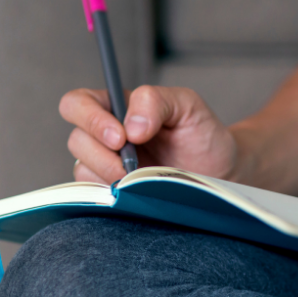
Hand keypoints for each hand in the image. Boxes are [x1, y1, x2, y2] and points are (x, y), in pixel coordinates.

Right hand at [59, 85, 236, 183]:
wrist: (220, 173)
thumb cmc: (202, 135)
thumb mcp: (187, 105)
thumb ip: (156, 100)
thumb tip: (131, 126)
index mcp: (118, 107)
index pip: (78, 104)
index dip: (89, 118)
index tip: (120, 137)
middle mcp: (106, 135)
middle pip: (77, 140)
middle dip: (102, 154)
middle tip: (132, 165)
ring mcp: (107, 165)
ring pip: (82, 169)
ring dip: (110, 175)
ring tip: (142, 179)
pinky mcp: (112, 191)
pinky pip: (95, 195)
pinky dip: (112, 194)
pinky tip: (137, 192)